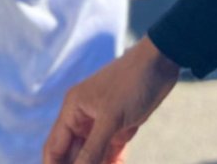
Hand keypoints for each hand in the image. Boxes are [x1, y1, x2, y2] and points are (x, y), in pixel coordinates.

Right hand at [43, 36, 180, 163]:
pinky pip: (110, 152)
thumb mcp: (111, 118)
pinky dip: (112, 163)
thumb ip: (92, 150)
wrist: (161, 62)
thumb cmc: (132, 82)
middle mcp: (83, 117)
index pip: (55, 148)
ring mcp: (102, 123)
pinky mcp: (120, 127)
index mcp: (73, 110)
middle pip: (74, 154)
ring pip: (92, 155)